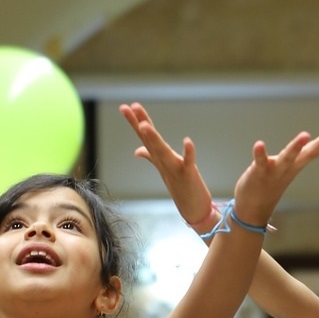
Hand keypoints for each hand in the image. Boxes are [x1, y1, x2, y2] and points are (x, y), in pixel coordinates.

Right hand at [119, 104, 214, 224]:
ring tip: (145, 125)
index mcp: (160, 159)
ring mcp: (175, 169)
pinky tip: (187, 141)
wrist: (194, 210)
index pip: (145, 137)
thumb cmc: (181, 189)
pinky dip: (188, 152)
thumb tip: (137, 150)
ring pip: (162, 152)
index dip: (135, 121)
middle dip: (140, 124)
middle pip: (150, 141)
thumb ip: (151, 157)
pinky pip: (188, 162)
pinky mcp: (189, 175)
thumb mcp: (165, 170)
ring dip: (154, 139)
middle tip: (129, 107)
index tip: (125, 106)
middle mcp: (164, 163)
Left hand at [232, 125, 318, 226]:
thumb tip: (306, 143)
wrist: (252, 211)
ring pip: (287, 157)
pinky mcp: (259, 173)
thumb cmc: (268, 186)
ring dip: (296, 147)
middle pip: (308, 153)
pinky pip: (260, 162)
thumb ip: (295, 156)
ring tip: (306, 134)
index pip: (315, 150)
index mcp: (296, 165)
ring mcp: (275, 171)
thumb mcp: (286, 169)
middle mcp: (289, 167)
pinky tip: (259, 144)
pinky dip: (260, 153)